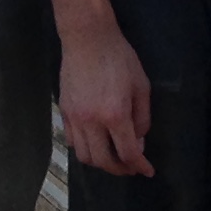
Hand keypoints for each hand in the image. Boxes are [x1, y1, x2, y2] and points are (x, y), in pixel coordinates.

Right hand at [62, 20, 153, 176]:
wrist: (87, 38)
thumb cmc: (119, 58)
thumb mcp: (141, 85)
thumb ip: (142, 117)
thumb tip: (138, 140)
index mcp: (115, 114)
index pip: (127, 152)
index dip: (139, 166)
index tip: (147, 171)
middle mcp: (91, 121)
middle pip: (103, 161)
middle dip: (120, 169)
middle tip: (131, 167)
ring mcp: (74, 118)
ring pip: (84, 156)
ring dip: (101, 162)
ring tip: (113, 157)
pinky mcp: (63, 112)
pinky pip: (72, 142)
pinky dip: (85, 149)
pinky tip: (96, 142)